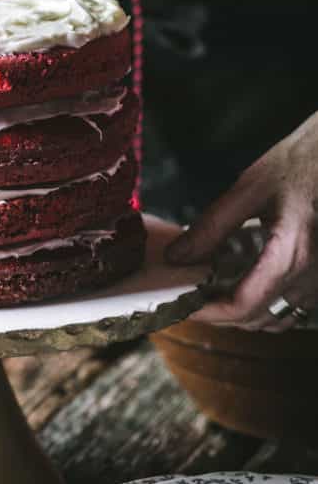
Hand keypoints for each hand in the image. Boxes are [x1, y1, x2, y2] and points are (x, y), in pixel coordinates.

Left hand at [165, 111, 317, 329]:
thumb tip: (178, 256)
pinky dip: (268, 307)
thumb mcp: (248, 191)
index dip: (209, 313)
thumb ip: (211, 227)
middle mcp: (312, 275)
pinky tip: (246, 285)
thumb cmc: (299, 163)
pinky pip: (295, 307)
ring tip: (214, 292)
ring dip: (245, 315)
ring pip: (279, 319)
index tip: (184, 306)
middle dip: (222, 314)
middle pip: (260, 318)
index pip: (245, 304)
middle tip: (192, 296)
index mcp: (291, 254)